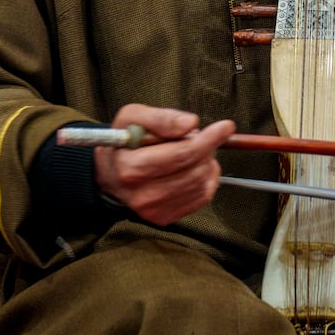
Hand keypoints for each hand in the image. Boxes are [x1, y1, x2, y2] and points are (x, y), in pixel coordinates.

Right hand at [93, 105, 230, 225]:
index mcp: (131, 168)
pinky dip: (205, 179)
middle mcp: (142, 194)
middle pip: (194, 170)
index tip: (225, 126)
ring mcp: (154, 209)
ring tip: (192, 151)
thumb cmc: (122, 142)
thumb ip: (160, 117)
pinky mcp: (164, 218)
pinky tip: (194, 168)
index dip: (208, 139)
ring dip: (207, 163)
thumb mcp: (132, 117)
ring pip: (201, 184)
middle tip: (200, 137)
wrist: (108, 174)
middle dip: (206, 148)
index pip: (181, 155)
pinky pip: (201, 198)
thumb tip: (191, 123)